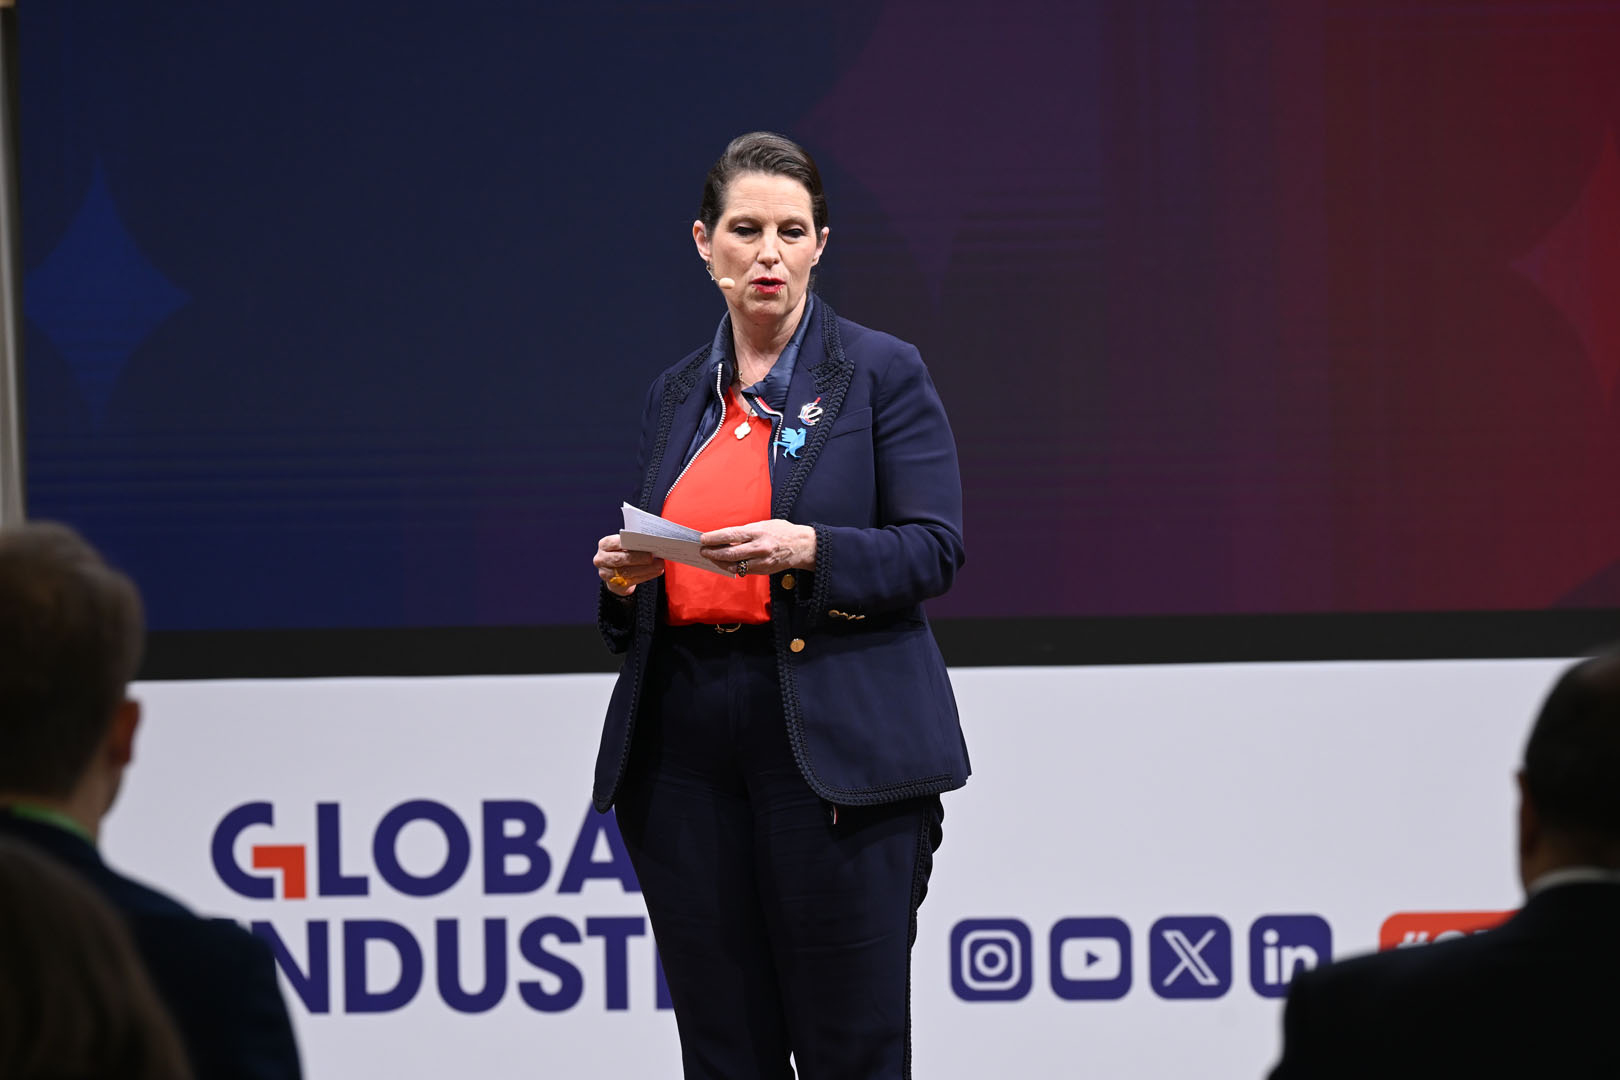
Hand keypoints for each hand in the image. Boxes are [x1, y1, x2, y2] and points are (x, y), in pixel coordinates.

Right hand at [594, 534, 663, 596]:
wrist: (614, 572)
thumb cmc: (623, 553)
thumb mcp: (623, 546)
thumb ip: (633, 544)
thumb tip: (651, 543)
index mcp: (604, 545)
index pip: (615, 543)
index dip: (629, 543)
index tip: (644, 542)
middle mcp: (601, 559)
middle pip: (620, 559)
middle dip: (638, 558)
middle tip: (653, 556)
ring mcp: (606, 573)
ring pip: (627, 572)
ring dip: (646, 568)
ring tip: (659, 564)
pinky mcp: (614, 585)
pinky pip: (632, 581)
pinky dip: (646, 575)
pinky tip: (656, 571)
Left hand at [699, 519, 816, 576]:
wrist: (802, 546)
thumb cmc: (782, 532)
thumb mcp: (764, 524)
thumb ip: (746, 531)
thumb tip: (726, 536)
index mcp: (758, 532)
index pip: (730, 535)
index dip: (714, 538)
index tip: (703, 539)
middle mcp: (759, 547)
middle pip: (730, 553)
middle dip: (713, 553)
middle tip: (703, 551)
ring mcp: (761, 561)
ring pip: (734, 565)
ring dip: (720, 562)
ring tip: (712, 558)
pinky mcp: (763, 570)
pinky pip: (743, 571)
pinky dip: (732, 567)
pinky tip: (725, 563)